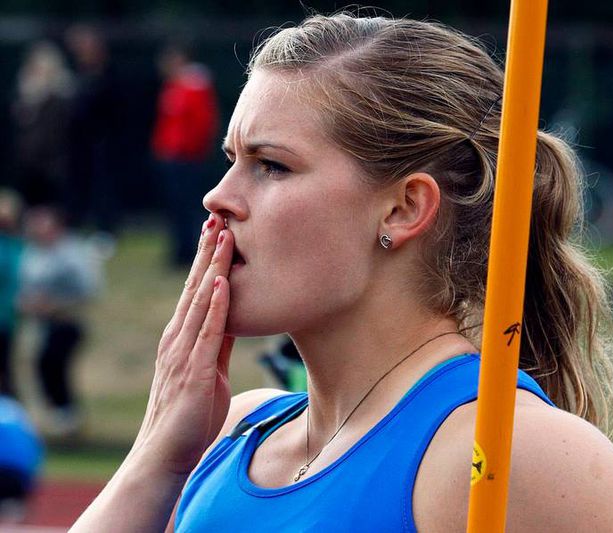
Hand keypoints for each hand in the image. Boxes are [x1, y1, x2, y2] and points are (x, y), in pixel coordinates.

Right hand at [131, 213, 235, 475]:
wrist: (167, 453)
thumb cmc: (190, 414)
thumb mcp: (208, 369)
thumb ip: (216, 342)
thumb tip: (231, 316)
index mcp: (183, 337)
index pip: (196, 291)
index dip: (206, 261)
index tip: (217, 232)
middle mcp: (179, 338)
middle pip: (195, 286)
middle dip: (207, 253)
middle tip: (218, 219)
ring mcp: (184, 352)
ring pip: (200, 301)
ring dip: (212, 268)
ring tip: (224, 238)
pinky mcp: (193, 371)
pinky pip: (207, 333)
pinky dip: (215, 306)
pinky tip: (222, 283)